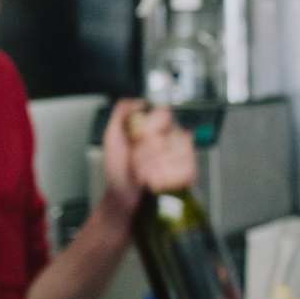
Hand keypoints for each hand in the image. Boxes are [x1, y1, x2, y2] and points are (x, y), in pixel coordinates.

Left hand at [96, 98, 197, 215]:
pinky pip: (183, 170)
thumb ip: (121, 113)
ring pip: (175, 155)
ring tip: (145, 173)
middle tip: (137, 161)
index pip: (164, 115)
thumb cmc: (118, 171)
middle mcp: (171, 139)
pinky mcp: (188, 172)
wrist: (122, 197)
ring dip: (153, 169)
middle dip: (146, 154)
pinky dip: (164, 179)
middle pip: (169, 136)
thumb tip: (138, 101)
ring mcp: (182, 156)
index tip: (137, 140)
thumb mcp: (112, 137)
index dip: (149, 130)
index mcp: (155, 127)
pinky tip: (155, 181)